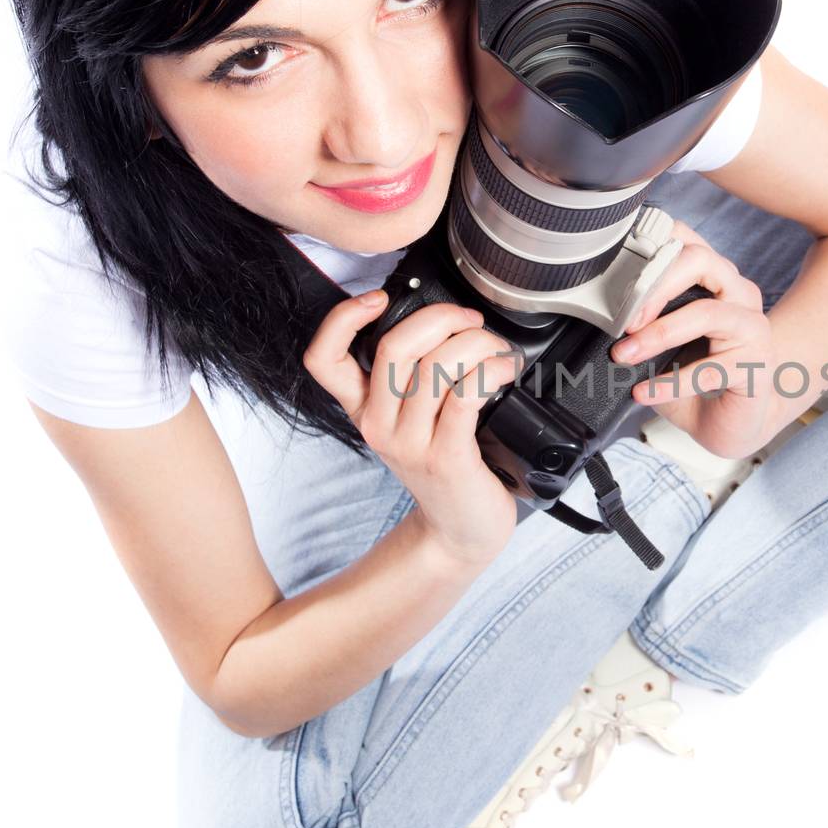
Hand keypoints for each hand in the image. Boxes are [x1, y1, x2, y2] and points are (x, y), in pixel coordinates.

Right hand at [303, 292, 522, 566]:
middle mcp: (379, 425)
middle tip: (470, 321)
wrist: (460, 529)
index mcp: (363, 409)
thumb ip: (411, 376)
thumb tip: (440, 318)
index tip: (378, 297)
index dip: (341, 319)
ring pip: (435, 367)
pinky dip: (490, 371)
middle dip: (440, 318)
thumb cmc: (443, 464)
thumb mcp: (410, 420)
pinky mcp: (447, 457)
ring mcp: (411, 444)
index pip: (323, 359)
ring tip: (496, 349)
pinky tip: (504, 371)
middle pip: (393, 348)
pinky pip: (465, 395)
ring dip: (475, 344)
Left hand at [608, 217, 782, 460]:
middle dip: (655, 286)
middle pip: (701, 261)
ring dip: (659, 333)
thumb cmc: (698, 376)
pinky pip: (711, 368)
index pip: (686, 239)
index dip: (651, 246)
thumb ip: (644, 319)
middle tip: (624, 319)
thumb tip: (598, 315)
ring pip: (707, 312)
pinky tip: (645, 392)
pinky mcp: (758, 365)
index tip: (615, 270)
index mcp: (715, 278)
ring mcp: (753, 327)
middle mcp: (739, 294)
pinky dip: (671, 382)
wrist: (734, 421)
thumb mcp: (664, 343)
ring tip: (625, 354)